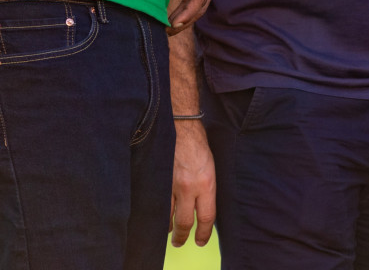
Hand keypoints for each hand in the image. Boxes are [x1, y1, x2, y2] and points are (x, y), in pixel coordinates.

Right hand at [169, 120, 216, 246]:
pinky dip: (158, 214)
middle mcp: (189, 187)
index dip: (204, 233)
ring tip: (169, 233)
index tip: (200, 240)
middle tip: (181, 242)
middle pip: (185, 222)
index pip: (206, 217)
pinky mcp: (160, 180)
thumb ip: (207, 190)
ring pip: (168, 217)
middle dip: (183, 236)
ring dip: (168, 228)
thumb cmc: (199, 146)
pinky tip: (158, 218)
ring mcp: (172, 185)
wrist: (182, 127)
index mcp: (207, 184)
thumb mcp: (211, 169)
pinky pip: (157, 204)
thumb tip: (202, 208)